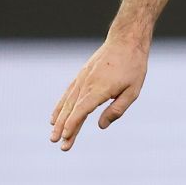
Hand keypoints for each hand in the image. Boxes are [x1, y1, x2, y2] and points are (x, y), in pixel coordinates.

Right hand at [49, 35, 148, 150]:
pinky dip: (60, 106)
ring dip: (59, 119)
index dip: (73, 124)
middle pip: (71, 109)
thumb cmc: (132, 67)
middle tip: (56, 143)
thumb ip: (117, 109)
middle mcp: (87, 84)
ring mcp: (82, 79)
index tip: (65, 137)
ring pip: (67, 102)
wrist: (125, 41)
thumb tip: (100, 126)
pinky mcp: (81, 76)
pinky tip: (55, 117)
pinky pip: (68, 94)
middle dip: (63, 127)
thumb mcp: (132, 91)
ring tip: (52, 134)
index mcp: (100, 89)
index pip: (82, 110)